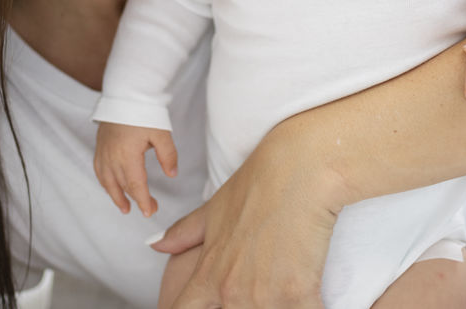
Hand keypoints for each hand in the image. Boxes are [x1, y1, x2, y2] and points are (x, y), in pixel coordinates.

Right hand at [93, 121, 176, 216]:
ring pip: (108, 181)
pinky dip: (105, 182)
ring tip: (124, 208)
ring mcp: (104, 152)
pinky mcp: (100, 146)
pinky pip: (99, 170)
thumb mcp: (161, 133)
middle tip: (149, 209)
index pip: (135, 185)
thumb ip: (168, 155)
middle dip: (136, 199)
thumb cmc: (144, 112)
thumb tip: (172, 174)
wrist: (124, 94)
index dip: (143, 201)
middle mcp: (112, 157)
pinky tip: (110, 187)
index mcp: (128, 155)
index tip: (150, 211)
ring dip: (116, 196)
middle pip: (123, 185)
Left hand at [150, 119, 338, 307]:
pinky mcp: (298, 295)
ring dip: (279, 305)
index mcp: (209, 275)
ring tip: (285, 288)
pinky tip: (310, 297)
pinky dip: (308, 305)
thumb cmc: (259, 184)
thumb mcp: (214, 210)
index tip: (214, 305)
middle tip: (262, 284)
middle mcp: (230, 291)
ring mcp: (263, 297)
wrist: (300, 169)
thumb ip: (184, 234)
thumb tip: (154, 244)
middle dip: (246, 307)